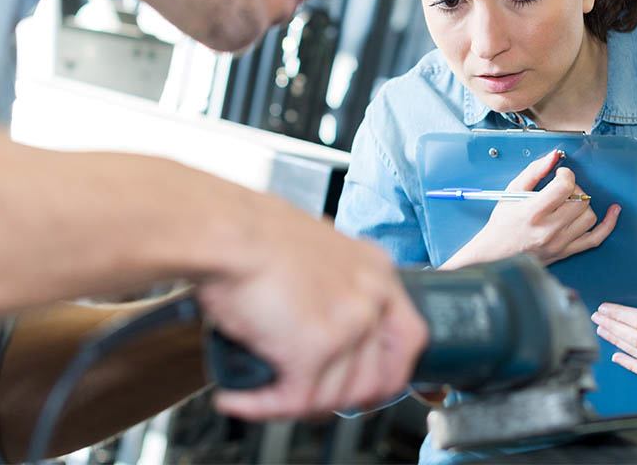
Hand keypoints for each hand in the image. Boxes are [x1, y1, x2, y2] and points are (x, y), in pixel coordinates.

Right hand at [197, 196, 427, 419]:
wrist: (226, 231)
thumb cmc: (254, 232)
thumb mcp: (315, 249)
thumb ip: (331, 283)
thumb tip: (317, 316)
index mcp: (375, 269)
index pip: (410, 337)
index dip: (390, 372)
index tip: (370, 388)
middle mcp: (371, 297)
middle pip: (376, 378)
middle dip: (340, 398)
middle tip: (308, 398)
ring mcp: (348, 324)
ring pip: (335, 396)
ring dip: (296, 403)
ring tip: (264, 391)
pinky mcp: (314, 349)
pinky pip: (294, 400)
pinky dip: (261, 406)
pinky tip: (240, 396)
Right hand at [444, 150, 619, 268]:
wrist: (496, 255)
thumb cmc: (502, 223)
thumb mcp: (512, 191)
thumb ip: (534, 171)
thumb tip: (554, 156)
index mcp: (534, 211)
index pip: (565, 186)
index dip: (566, 174)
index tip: (560, 174)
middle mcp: (549, 229)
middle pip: (580, 200)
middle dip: (574, 188)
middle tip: (562, 188)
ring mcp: (560, 243)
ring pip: (589, 216)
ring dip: (583, 204)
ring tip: (569, 202)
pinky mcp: (566, 252)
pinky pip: (596, 239)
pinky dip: (608, 224)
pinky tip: (613, 211)